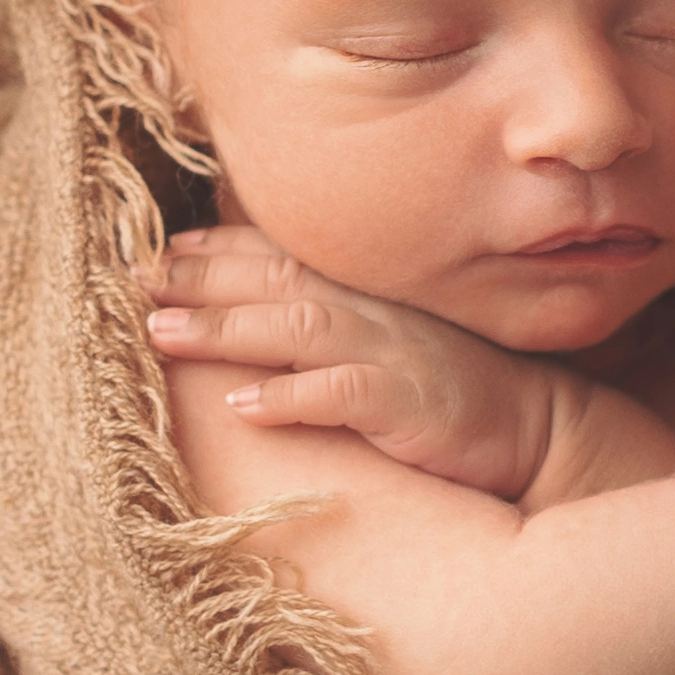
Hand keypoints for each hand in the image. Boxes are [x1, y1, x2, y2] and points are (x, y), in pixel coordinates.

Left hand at [143, 228, 569, 499]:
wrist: (539, 426)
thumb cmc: (455, 387)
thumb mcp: (391, 336)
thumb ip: (334, 315)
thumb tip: (263, 313)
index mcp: (363, 290)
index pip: (278, 254)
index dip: (216, 247)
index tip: (161, 248)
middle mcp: (369, 309)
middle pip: (271, 279)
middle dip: (200, 275)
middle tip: (136, 277)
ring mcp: (388, 351)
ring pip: (292, 326)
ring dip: (223, 327)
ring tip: (162, 332)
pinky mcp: (405, 401)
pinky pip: (339, 393)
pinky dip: (289, 396)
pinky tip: (243, 405)